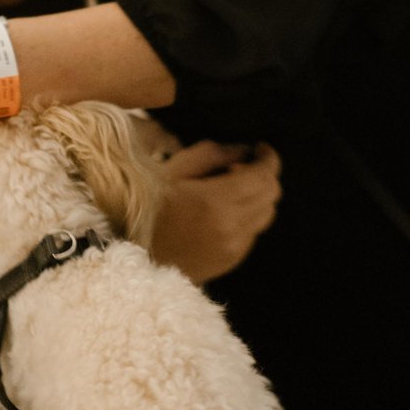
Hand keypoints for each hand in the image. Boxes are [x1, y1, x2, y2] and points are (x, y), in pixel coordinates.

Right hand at [149, 140, 281, 285]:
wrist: (137, 254)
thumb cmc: (150, 208)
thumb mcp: (175, 169)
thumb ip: (214, 154)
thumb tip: (243, 151)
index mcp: (216, 200)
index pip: (264, 176)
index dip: (269, 158)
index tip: (262, 149)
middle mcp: (231, 226)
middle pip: (271, 194)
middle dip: (264, 176)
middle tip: (242, 167)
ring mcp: (234, 246)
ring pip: (266, 214)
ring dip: (258, 197)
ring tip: (232, 190)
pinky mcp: (231, 260)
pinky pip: (254, 232)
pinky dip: (248, 217)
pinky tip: (223, 212)